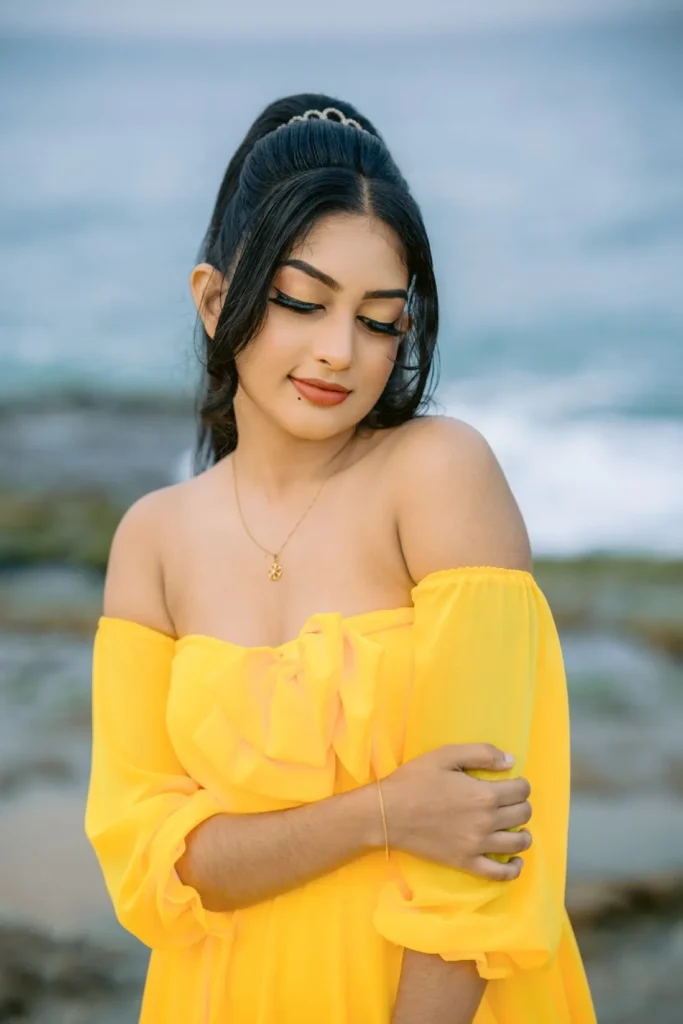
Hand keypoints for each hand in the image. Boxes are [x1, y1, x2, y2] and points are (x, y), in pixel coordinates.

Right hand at [381, 744, 531, 880]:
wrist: (388, 813)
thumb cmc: (415, 780)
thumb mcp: (446, 755)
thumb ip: (481, 754)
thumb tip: (511, 762)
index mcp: (484, 794)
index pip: (521, 790)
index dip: (521, 784)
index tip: (513, 783)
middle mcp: (486, 822)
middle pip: (523, 815)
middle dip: (522, 804)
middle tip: (510, 801)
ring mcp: (477, 846)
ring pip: (518, 843)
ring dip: (523, 833)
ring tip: (515, 827)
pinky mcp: (466, 863)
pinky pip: (500, 873)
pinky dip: (514, 869)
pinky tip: (515, 860)